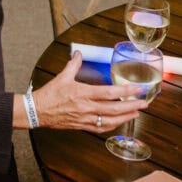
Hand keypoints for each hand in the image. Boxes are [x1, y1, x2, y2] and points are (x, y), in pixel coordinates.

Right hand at [31, 52, 146, 131]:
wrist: (37, 112)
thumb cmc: (49, 95)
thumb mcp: (62, 77)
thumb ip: (73, 64)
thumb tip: (78, 53)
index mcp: (82, 93)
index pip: (109, 92)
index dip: (125, 91)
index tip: (137, 89)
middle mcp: (86, 107)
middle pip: (114, 108)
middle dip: (131, 106)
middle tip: (144, 103)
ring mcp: (85, 119)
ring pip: (111, 120)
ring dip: (126, 117)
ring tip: (136, 112)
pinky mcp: (83, 126)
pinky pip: (102, 128)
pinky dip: (113, 125)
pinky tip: (120, 121)